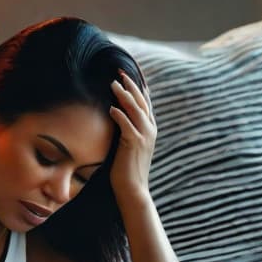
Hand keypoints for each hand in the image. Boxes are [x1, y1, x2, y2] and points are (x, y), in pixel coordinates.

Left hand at [109, 70, 155, 199]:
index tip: (128, 74)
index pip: (145, 103)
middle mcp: (149, 130)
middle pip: (141, 101)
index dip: (137, 87)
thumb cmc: (127, 169)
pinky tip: (111, 108)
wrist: (133, 189)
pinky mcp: (134, 144)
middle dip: (131, 85)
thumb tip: (116, 117)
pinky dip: (120, 115)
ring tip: (113, 84)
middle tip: (120, 72)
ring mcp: (143, 137)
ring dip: (124, 95)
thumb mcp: (128, 146)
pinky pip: (127, 125)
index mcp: (149, 129)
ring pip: (135, 110)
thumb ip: (126, 131)